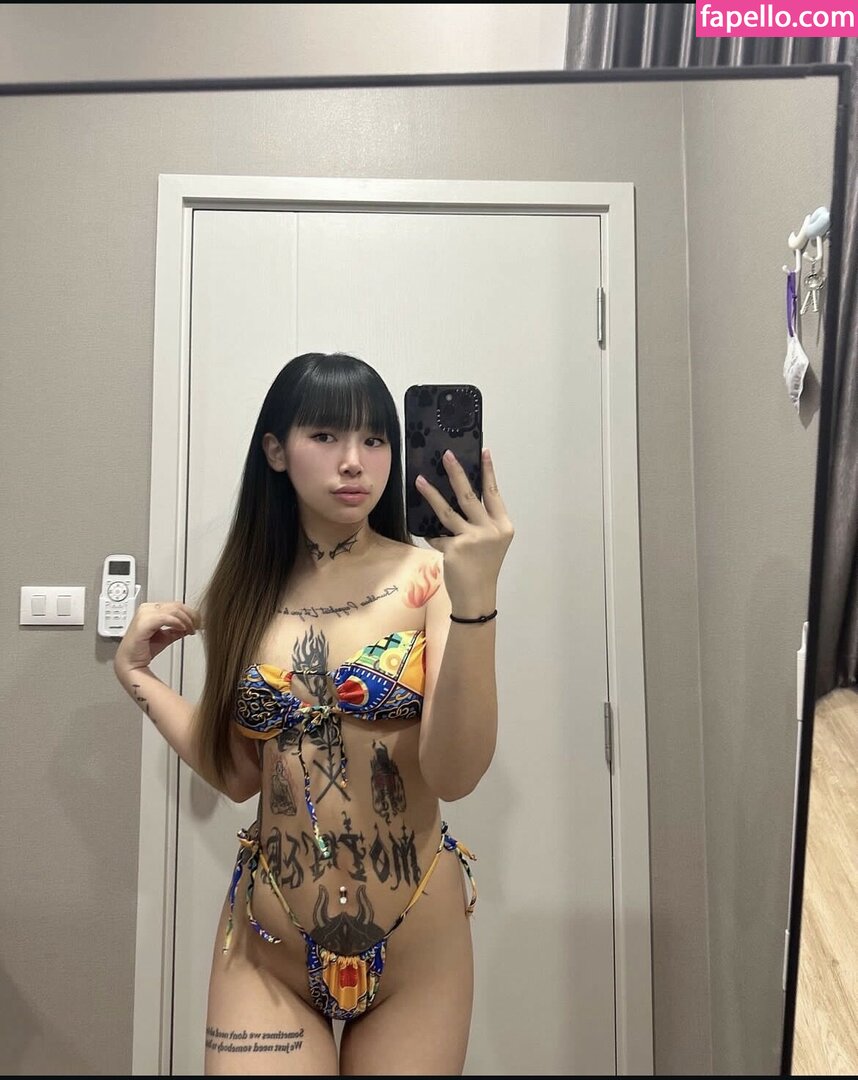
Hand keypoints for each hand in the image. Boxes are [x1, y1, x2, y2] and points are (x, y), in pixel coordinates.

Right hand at [114, 600, 200, 673]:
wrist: (130, 663)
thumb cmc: (142, 650)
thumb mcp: (165, 637)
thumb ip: (176, 630)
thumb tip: (189, 626)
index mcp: (150, 609)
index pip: (175, 605)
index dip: (190, 612)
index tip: (199, 622)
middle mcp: (146, 609)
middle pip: (176, 605)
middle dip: (191, 615)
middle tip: (198, 626)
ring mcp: (144, 614)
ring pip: (174, 610)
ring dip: (187, 620)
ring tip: (191, 630)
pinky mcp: (144, 622)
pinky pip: (167, 617)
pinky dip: (178, 622)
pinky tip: (183, 629)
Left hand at [415, 448, 513, 613]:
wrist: (477, 596)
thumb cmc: (483, 567)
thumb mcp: (490, 542)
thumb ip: (479, 521)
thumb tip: (457, 497)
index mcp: (503, 525)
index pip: (493, 493)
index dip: (488, 471)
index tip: (483, 451)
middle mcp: (490, 530)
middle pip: (470, 495)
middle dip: (457, 472)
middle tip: (446, 454)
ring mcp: (472, 539)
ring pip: (447, 511)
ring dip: (431, 494)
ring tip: (419, 479)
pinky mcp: (455, 548)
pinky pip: (437, 535)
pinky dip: (431, 534)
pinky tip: (425, 530)